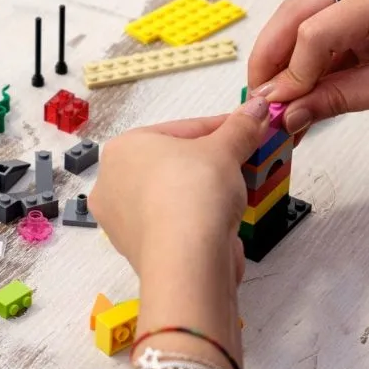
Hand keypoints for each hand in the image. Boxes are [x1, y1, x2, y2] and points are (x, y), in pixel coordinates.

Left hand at [88, 98, 269, 278]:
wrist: (187, 260)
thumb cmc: (194, 194)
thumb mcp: (225, 149)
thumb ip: (241, 127)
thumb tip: (256, 108)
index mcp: (122, 148)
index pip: (180, 130)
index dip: (220, 128)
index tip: (246, 129)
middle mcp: (111, 182)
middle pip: (171, 163)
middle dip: (208, 161)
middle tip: (241, 159)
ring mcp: (120, 219)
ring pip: (170, 195)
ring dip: (201, 191)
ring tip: (233, 191)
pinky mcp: (136, 249)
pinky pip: (171, 223)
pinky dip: (193, 219)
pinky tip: (216, 220)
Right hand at [248, 0, 368, 134]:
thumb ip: (337, 99)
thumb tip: (286, 115)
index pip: (316, 30)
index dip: (291, 72)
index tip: (279, 108)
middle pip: (298, 13)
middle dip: (271, 57)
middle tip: (257, 98)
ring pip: (301, 18)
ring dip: (283, 60)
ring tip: (273, 98)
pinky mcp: (362, 3)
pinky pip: (319, 29)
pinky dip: (304, 61)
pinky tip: (296, 90)